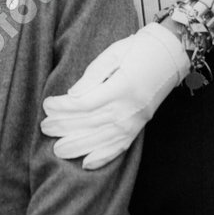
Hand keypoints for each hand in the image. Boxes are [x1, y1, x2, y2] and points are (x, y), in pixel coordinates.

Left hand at [40, 22, 189, 168]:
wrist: (168, 57)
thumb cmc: (137, 50)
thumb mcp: (113, 53)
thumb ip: (92, 75)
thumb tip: (72, 95)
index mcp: (121, 88)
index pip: (86, 103)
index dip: (64, 108)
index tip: (47, 106)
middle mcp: (128, 109)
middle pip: (90, 123)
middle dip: (65, 127)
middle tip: (45, 127)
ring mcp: (134, 122)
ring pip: (102, 140)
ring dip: (78, 146)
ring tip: (58, 149)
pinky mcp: (138, 128)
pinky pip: (119, 147)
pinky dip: (103, 157)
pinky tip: (87, 163)